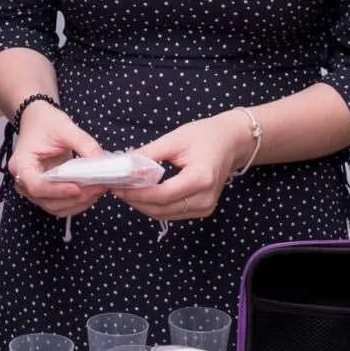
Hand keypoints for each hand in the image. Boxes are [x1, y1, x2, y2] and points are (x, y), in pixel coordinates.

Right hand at [7, 99, 103, 218]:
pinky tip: (92, 192)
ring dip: (78, 203)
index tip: (78, 188)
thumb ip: (84, 143)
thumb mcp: (65, 128)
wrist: (37, 121)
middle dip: (74, 198)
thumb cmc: (45, 122)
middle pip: (47, 201)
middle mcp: (23, 181)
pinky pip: (60, 205)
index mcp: (21, 164)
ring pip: (55, 207)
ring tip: (99, 189)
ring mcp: (33, 190)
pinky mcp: (46, 192)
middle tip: (98, 187)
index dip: (57, 190)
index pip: (36, 186)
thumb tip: (102, 161)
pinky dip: (77, 203)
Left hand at [124, 111, 256, 221]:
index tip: (117, 185)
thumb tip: (123, 165)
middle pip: (161, 209)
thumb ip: (148, 154)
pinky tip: (143, 193)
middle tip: (117, 187)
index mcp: (201, 178)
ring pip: (164, 214)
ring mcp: (206, 207)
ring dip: (142, 205)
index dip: (136, 193)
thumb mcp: (175, 139)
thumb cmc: (206, 135)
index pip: (161, 194)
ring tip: (126, 190)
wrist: (232, 142)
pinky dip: (155, 206)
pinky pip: (172, 213)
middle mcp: (205, 198)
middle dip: (135, 200)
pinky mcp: (203, 210)